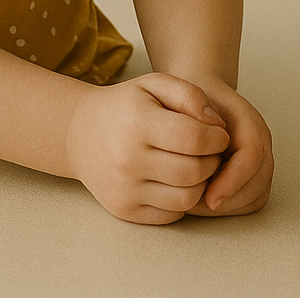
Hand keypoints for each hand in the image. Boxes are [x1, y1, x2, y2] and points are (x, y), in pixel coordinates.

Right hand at [65, 73, 229, 224]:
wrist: (79, 133)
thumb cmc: (125, 105)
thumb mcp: (154, 84)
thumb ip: (189, 94)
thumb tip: (216, 123)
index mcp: (138, 124)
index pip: (194, 139)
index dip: (217, 137)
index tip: (220, 132)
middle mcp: (128, 161)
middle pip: (194, 172)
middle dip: (214, 160)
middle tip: (212, 150)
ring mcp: (125, 190)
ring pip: (186, 198)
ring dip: (202, 183)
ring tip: (198, 164)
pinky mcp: (124, 211)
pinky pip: (171, 215)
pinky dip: (183, 200)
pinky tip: (179, 180)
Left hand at [184, 79, 273, 216]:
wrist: (201, 93)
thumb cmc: (191, 99)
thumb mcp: (186, 100)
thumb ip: (194, 117)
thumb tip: (201, 142)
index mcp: (247, 120)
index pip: (252, 155)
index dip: (232, 180)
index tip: (209, 198)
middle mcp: (260, 140)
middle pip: (259, 182)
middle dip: (228, 200)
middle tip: (194, 203)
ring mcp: (260, 158)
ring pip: (256, 196)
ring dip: (227, 206)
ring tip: (195, 199)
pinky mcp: (254, 174)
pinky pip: (249, 201)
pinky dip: (229, 207)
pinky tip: (203, 197)